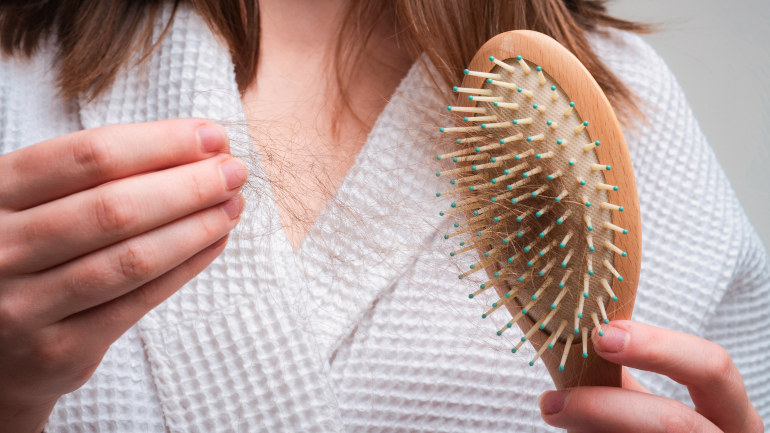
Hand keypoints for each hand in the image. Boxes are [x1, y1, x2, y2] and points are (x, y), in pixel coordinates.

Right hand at [0, 119, 246, 432]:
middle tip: (235, 171)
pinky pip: (139, 301)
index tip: (213, 137)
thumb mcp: (33, 201)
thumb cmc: (25, 252)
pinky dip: (186, 267)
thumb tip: (197, 146)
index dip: (161, 143)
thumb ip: (95, 173)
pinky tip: (214, 242)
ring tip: (233, 205)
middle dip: (189, 184)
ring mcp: (24, 305)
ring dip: (196, 226)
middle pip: (116, 207)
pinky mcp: (58, 350)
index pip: (89, 156)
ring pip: (132, 258)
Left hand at [538, 320, 763, 431]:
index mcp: (730, 413)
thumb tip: (574, 344)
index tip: (601, 335)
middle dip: (606, 406)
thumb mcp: (649, 406)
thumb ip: (624, 380)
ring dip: (588, 427)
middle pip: (675, 422)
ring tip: (551, 414)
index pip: (712, 368)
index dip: (658, 347)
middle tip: (553, 399)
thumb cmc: (653, 432)